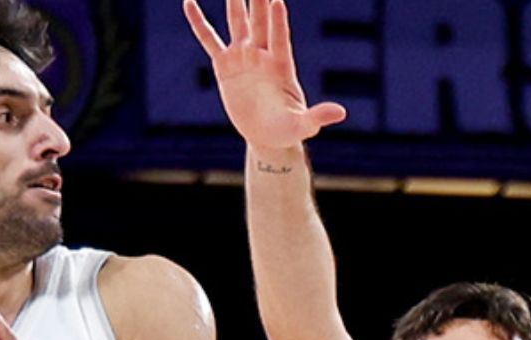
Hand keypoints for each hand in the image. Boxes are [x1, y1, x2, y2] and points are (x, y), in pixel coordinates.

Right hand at [183, 0, 346, 150]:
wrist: (266, 135)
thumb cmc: (287, 129)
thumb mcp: (302, 126)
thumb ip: (317, 116)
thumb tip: (340, 113)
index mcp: (281, 66)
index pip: (280, 38)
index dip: (278, 20)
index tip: (277, 0)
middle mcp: (262, 56)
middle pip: (260, 21)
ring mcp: (243, 57)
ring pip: (237, 23)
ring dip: (234, 2)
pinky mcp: (225, 65)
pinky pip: (209, 40)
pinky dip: (199, 23)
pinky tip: (190, 3)